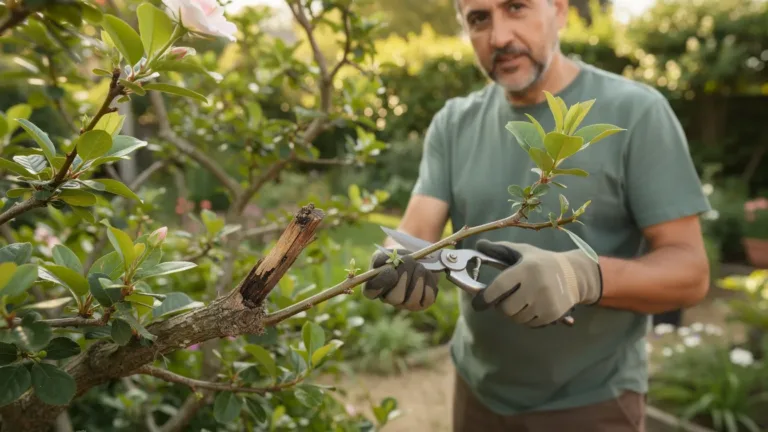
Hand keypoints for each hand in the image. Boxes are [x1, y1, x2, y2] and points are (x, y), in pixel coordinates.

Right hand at [362, 248, 438, 310]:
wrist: (417, 258)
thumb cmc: (398, 257)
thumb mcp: (386, 254)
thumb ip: (382, 259)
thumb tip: (389, 267)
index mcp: (375, 287)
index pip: (371, 292)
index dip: (382, 282)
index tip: (391, 269)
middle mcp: (389, 299)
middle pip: (395, 298)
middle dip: (405, 276)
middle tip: (410, 260)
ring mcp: (406, 304)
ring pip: (412, 299)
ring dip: (418, 277)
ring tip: (419, 265)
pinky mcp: (422, 304)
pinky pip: (427, 298)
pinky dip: (429, 282)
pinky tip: (427, 273)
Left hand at [472, 239, 602, 326]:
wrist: (574, 274)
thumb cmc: (541, 262)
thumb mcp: (522, 251)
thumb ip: (499, 249)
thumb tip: (478, 246)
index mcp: (525, 269)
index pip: (499, 287)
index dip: (485, 297)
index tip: (478, 303)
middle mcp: (536, 286)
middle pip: (506, 308)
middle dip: (501, 306)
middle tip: (504, 299)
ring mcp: (545, 302)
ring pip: (517, 318)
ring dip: (514, 313)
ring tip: (521, 301)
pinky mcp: (552, 314)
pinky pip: (530, 324)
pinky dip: (526, 318)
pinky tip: (531, 307)